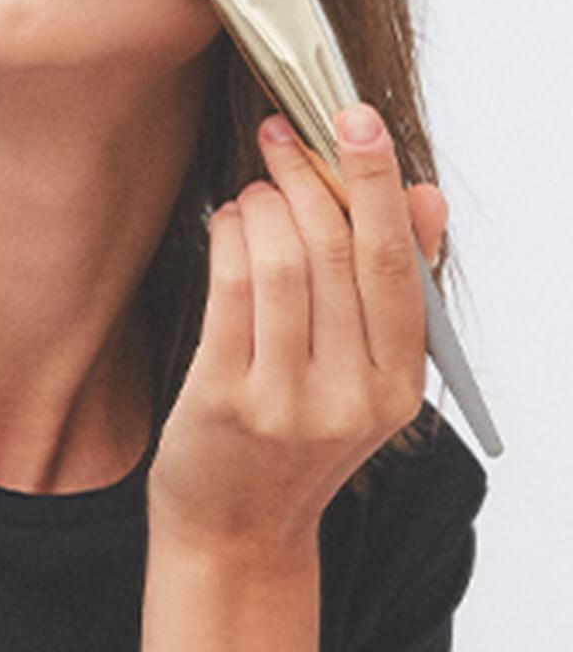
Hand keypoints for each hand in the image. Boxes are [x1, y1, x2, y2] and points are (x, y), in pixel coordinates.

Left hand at [147, 103, 445, 567]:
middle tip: (283, 135)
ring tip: (255, 189)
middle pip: (338, 252)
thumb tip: (427, 197)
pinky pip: (229, 289)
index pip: (396, 263)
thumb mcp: (366, 377)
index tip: (355, 117)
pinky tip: (227, 221)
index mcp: (400, 385)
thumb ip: (397, 290)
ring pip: (283, 263)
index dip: (375, 181)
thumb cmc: (297, 442)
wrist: (236, 533)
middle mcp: (352, 396)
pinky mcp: (225, 400)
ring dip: (264, 204)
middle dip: (309, 176)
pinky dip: (228, 236)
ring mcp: (287, 402)